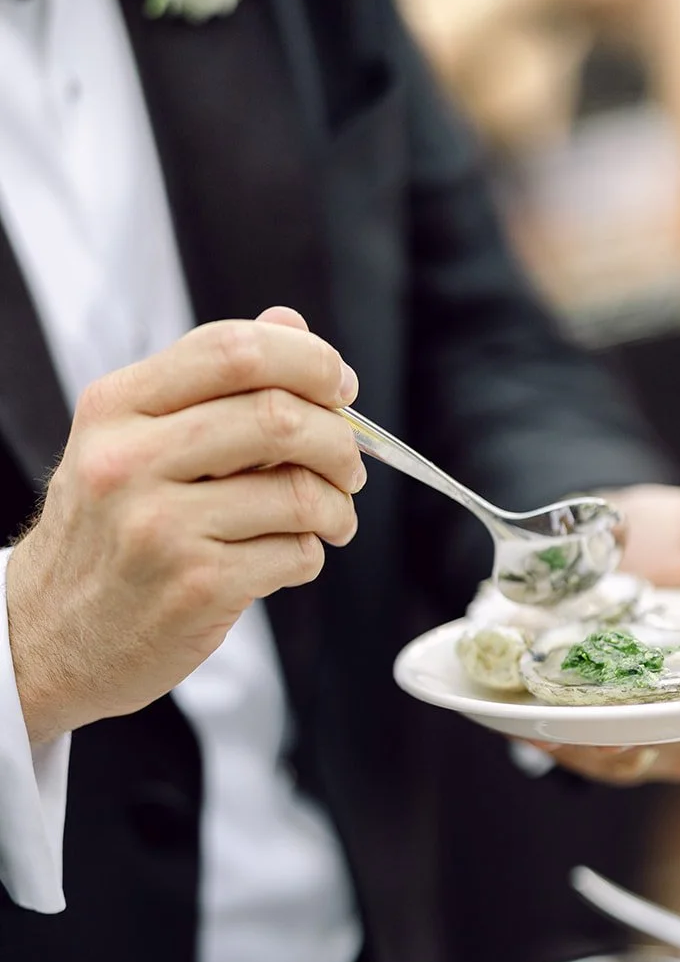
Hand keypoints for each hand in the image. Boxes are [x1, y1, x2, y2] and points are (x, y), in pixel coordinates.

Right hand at [7, 307, 362, 744]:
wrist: (46, 637)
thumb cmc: (105, 535)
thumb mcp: (129, 443)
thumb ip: (209, 384)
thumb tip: (290, 324)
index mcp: (116, 408)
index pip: (232, 350)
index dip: (308, 360)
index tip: (340, 386)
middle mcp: (130, 462)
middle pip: (278, 417)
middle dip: (339, 440)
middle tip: (351, 465)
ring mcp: (161, 528)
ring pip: (300, 492)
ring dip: (338, 506)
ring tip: (332, 519)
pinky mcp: (196, 588)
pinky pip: (295, 554)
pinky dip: (310, 555)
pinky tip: (289, 557)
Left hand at [530, 484, 679, 785]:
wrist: (584, 530)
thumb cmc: (663, 531)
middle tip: (649, 733)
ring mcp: (650, 713)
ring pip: (652, 757)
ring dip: (626, 752)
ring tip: (599, 734)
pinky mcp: (596, 722)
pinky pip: (591, 753)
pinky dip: (576, 746)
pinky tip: (553, 733)